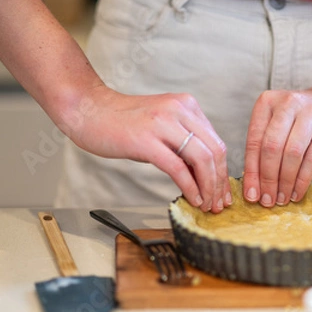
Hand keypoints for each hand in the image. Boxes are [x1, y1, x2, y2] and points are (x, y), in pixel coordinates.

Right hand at [61, 86, 230, 212]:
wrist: (89, 110)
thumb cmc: (123, 121)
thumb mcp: (162, 123)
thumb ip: (184, 141)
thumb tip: (204, 173)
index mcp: (186, 105)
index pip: (216, 142)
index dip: (223, 171)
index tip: (223, 192)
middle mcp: (179, 110)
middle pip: (215, 151)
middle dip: (220, 182)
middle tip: (218, 204)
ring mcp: (162, 124)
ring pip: (201, 160)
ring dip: (208, 187)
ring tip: (206, 205)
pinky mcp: (146, 141)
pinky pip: (178, 168)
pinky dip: (190, 187)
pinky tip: (193, 199)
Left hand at [243, 86, 311, 206]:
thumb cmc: (300, 120)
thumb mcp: (278, 126)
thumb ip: (263, 150)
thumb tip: (253, 189)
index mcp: (267, 102)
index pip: (254, 141)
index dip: (251, 172)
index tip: (251, 195)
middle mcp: (288, 103)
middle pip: (272, 147)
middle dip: (268, 179)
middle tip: (268, 201)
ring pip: (292, 154)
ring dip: (285, 182)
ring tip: (282, 198)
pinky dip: (302, 179)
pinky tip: (297, 192)